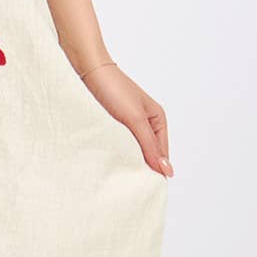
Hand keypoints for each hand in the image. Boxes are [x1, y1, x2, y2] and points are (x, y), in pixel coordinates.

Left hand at [77, 56, 171, 176]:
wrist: (89, 69)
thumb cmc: (114, 89)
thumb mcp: (135, 119)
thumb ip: (150, 145)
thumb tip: (167, 170)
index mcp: (158, 119)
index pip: (162, 154)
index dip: (155, 170)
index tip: (144, 186)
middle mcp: (146, 122)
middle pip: (148, 153)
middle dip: (141, 165)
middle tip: (129, 182)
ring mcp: (129, 122)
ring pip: (133, 149)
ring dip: (127, 158)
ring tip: (119, 172)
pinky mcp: (113, 122)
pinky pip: (119, 143)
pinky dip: (116, 150)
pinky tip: (109, 158)